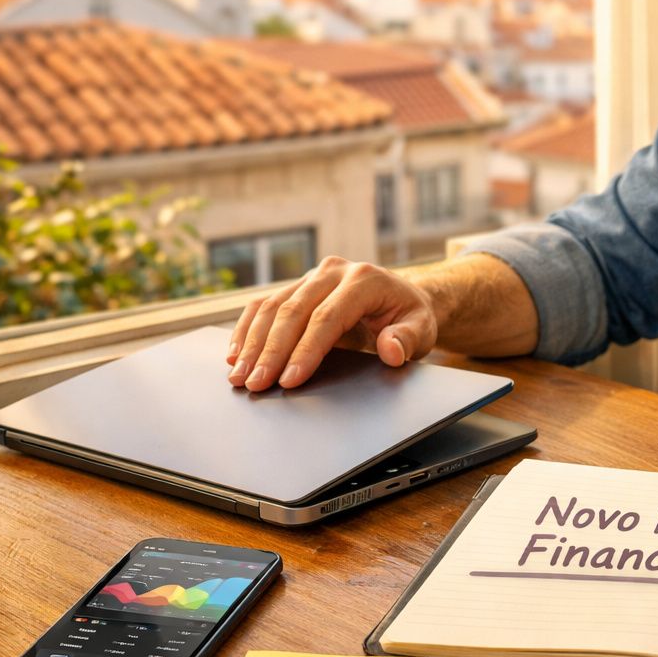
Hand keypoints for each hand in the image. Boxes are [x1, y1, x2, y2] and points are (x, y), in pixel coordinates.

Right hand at [225, 256, 437, 390]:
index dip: (306, 350)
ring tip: (239, 376)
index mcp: (364, 280)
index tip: (289, 380)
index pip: (327, 317)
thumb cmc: (411, 316)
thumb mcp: (423, 329)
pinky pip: (264, 305)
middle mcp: (333, 272)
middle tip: (255, 384)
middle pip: (293, 311)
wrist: (403, 296)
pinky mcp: (297, 286)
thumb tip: (391, 350)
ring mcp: (312, 276)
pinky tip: (235, 353)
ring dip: (251, 343)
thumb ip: (408, 338)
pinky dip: (246, 329)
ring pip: (272, 306)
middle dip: (271, 351)